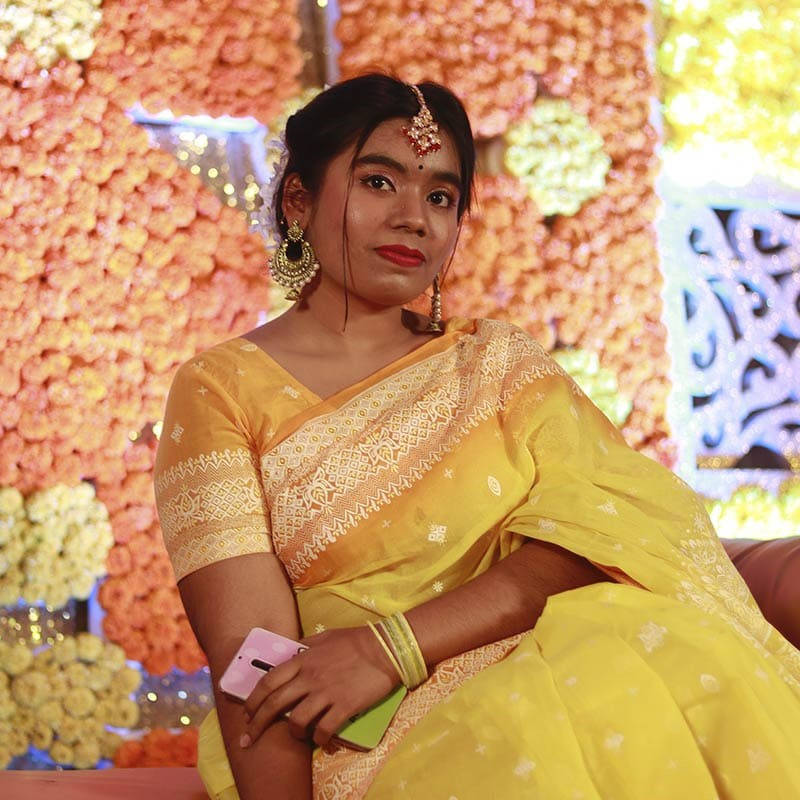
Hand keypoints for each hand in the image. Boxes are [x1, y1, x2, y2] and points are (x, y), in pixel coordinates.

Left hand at [241, 625, 401, 748]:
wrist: (385, 649)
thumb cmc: (355, 641)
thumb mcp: (324, 637)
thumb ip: (304, 647)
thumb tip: (290, 655)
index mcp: (303, 659)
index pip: (269, 681)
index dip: (253, 699)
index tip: (247, 713)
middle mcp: (310, 677)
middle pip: (274, 704)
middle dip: (257, 724)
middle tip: (250, 738)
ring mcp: (326, 693)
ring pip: (296, 721)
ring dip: (292, 733)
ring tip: (296, 736)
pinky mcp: (344, 707)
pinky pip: (324, 730)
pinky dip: (319, 739)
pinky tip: (320, 740)